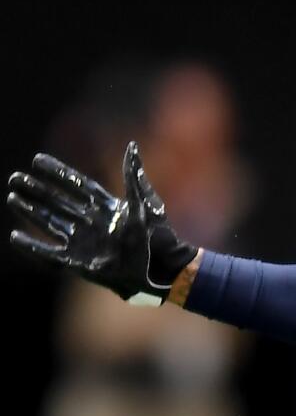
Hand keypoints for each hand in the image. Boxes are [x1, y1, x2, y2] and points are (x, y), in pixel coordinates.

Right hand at [7, 141, 197, 305]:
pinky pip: (50, 254)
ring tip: (12, 198)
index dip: (58, 173)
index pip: (77, 185)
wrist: (160, 269)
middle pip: (58, 202)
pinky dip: (33, 247)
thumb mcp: (145, 204)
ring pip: (50, 223)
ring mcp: (84, 243)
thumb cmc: (156, 237)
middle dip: (36, 191)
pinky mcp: (79, 263)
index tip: (37, 160)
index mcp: (107, 208)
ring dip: (31, 211)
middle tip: (15, 178)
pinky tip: (16, 236)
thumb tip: (131, 147)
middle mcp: (91, 223)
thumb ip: (133, 177)